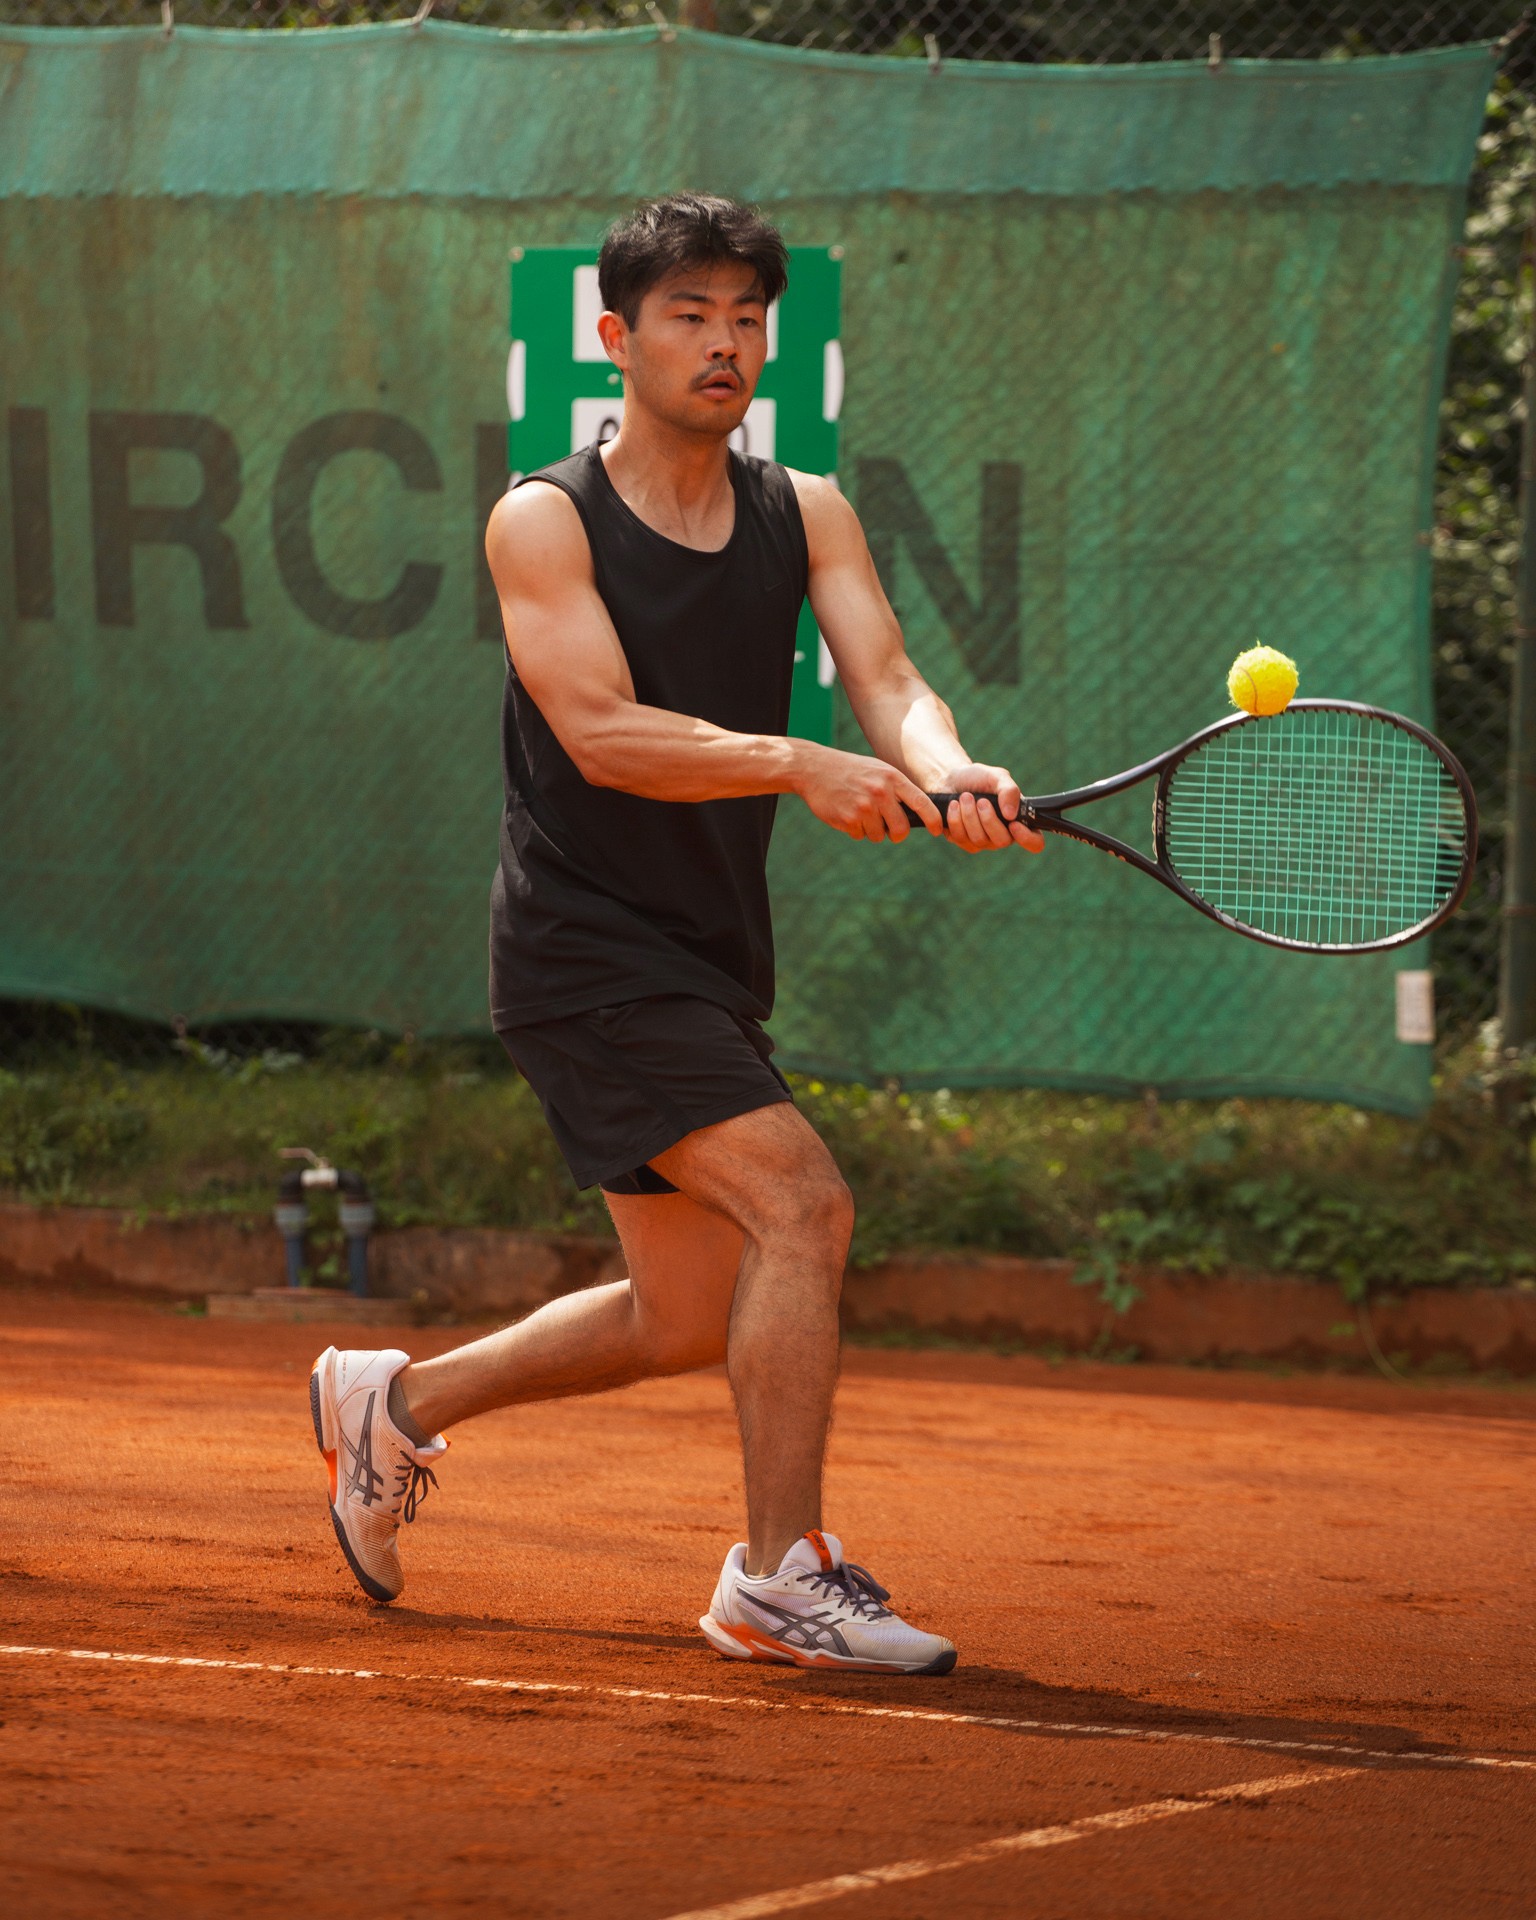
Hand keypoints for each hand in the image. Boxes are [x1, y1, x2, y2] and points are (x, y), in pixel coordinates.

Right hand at [796, 745, 942, 842]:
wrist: (815, 769)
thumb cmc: (851, 770)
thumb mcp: (879, 770)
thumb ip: (898, 789)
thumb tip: (919, 813)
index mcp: (892, 778)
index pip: (921, 803)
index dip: (933, 820)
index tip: (939, 830)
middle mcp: (881, 792)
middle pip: (901, 828)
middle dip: (896, 834)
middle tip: (890, 831)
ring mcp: (864, 806)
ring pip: (878, 835)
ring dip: (871, 830)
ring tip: (859, 812)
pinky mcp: (848, 819)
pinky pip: (860, 835)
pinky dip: (855, 829)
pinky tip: (846, 812)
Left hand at [936, 763, 1044, 853]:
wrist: (952, 779)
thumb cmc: (980, 778)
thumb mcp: (998, 777)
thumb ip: (1009, 790)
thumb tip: (1011, 814)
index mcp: (1019, 820)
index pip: (1034, 842)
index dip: (1027, 838)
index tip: (1013, 824)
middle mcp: (1003, 834)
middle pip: (1002, 841)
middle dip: (988, 819)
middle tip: (980, 800)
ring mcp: (984, 841)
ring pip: (979, 840)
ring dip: (969, 816)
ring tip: (964, 797)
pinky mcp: (964, 842)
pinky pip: (961, 839)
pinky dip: (955, 819)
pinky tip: (954, 805)